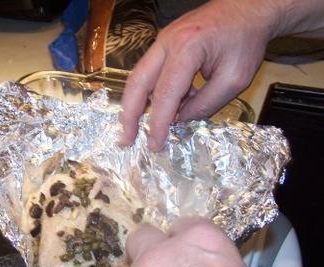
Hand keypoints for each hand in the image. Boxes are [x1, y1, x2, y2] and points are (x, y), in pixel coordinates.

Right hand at [119, 0, 277, 149]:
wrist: (248, 8)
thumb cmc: (246, 40)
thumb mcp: (234, 79)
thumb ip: (205, 104)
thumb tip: (180, 122)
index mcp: (187, 49)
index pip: (165, 95)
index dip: (158, 124)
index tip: (155, 145)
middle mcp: (166, 42)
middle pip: (137, 83)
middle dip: (129, 115)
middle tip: (125, 139)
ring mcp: (161, 41)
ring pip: (138, 78)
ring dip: (135, 105)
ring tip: (134, 129)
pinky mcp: (163, 44)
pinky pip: (150, 72)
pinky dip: (151, 94)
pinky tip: (163, 109)